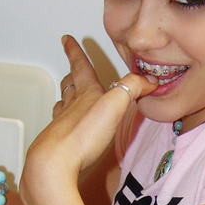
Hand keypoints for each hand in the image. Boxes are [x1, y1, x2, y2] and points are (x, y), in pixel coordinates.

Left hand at [21, 35, 152, 196]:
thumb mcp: (114, 104)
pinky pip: (63, 128)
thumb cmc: (82, 134)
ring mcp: (62, 126)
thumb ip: (132, 87)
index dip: (75, 52)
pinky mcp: (60, 146)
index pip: (80, 67)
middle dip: (72, 75)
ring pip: (64, 105)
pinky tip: (69, 129)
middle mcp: (70, 107)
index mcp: (84, 93)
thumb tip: (149, 79)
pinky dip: (66, 122)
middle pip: (70, 86)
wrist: (55, 165)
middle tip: (71, 68)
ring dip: (67, 98)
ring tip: (69, 95)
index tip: (67, 39)